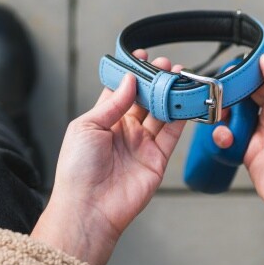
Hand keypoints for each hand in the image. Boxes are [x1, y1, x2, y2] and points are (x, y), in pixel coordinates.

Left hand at [32, 53, 185, 264]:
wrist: (89, 207)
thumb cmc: (77, 170)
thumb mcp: (86, 127)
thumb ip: (112, 103)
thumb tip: (130, 81)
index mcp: (103, 121)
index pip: (120, 91)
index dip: (132, 74)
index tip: (142, 57)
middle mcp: (124, 132)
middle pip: (145, 100)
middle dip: (156, 82)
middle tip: (167, 65)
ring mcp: (141, 145)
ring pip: (161, 114)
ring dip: (171, 95)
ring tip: (180, 76)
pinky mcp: (157, 159)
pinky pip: (172, 134)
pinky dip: (181, 117)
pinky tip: (186, 100)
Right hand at [214, 54, 263, 240]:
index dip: (250, 73)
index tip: (234, 68)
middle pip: (247, 95)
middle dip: (233, 91)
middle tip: (220, 90)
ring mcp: (260, 134)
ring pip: (234, 114)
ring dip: (225, 113)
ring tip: (222, 115)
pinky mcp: (247, 151)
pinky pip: (229, 137)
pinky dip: (223, 135)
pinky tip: (227, 137)